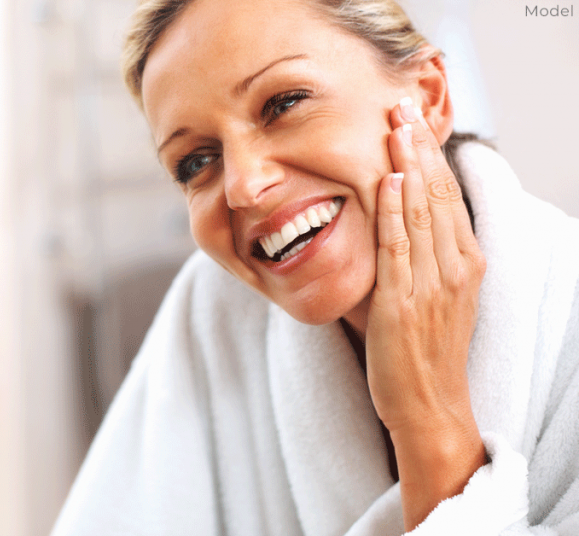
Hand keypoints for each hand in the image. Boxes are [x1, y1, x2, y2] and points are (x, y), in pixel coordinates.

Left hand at [367, 98, 486, 529]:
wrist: (429, 407)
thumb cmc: (422, 353)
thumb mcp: (429, 296)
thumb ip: (417, 257)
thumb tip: (393, 218)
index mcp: (464, 264)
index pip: (446, 198)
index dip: (429, 157)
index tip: (412, 123)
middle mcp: (455, 269)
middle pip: (437, 195)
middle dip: (419, 148)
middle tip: (401, 107)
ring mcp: (432, 286)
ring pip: (422, 213)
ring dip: (408, 166)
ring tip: (397, 127)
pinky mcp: (405, 304)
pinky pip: (401, 248)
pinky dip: (398, 213)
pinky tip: (393, 181)